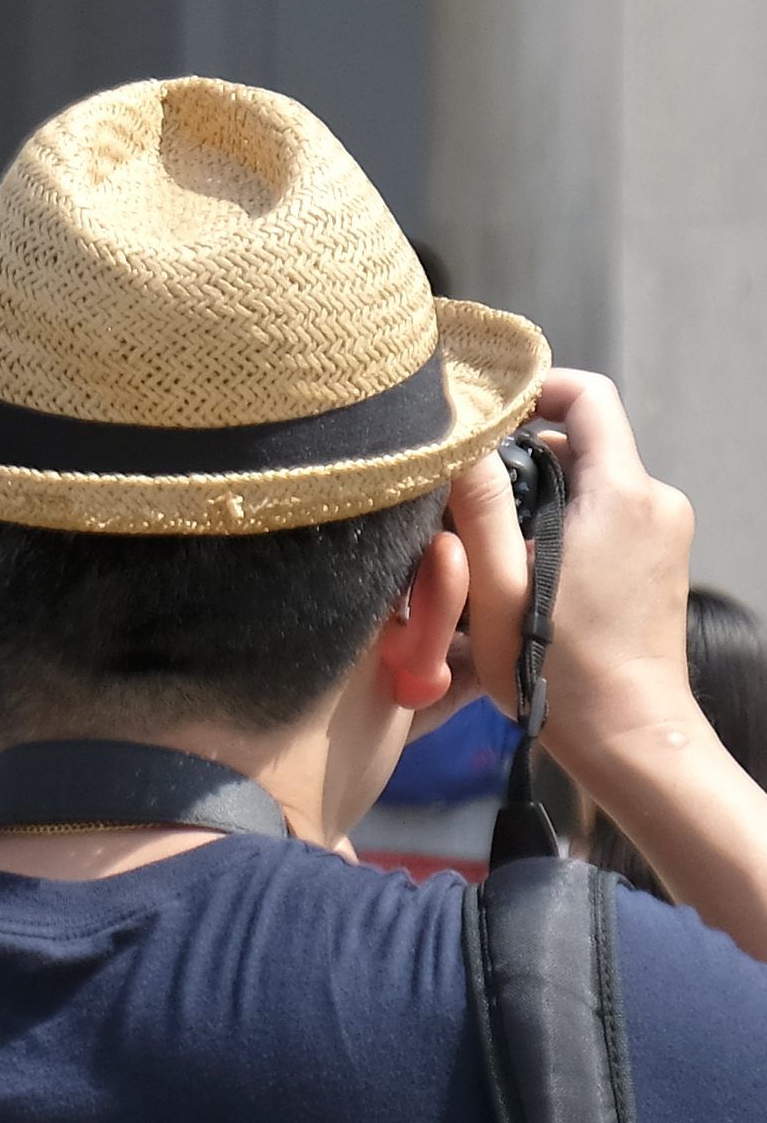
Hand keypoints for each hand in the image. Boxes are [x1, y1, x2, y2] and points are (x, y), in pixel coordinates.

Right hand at [454, 369, 699, 770]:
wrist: (628, 733)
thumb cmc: (558, 670)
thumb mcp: (498, 589)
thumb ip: (479, 509)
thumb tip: (457, 445)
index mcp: (620, 494)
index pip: (588, 398)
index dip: (536, 389)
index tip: (488, 414)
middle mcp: (655, 500)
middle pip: (584, 448)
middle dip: (524, 466)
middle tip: (465, 506)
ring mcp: (665, 533)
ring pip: (591, 490)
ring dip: (540, 507)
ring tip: (490, 556)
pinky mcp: (661, 564)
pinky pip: (607, 523)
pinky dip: (565, 534)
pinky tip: (529, 581)